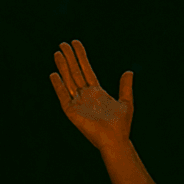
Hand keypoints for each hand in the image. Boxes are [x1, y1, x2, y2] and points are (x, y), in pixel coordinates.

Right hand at [51, 40, 133, 154]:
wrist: (115, 140)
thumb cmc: (122, 126)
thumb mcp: (126, 102)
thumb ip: (125, 87)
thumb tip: (129, 71)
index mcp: (97, 92)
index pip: (86, 70)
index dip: (81, 57)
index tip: (76, 44)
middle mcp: (86, 96)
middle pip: (75, 72)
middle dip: (70, 58)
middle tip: (64, 43)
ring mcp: (78, 103)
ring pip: (69, 80)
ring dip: (63, 67)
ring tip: (58, 53)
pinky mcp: (72, 112)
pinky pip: (64, 96)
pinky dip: (59, 86)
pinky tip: (54, 75)